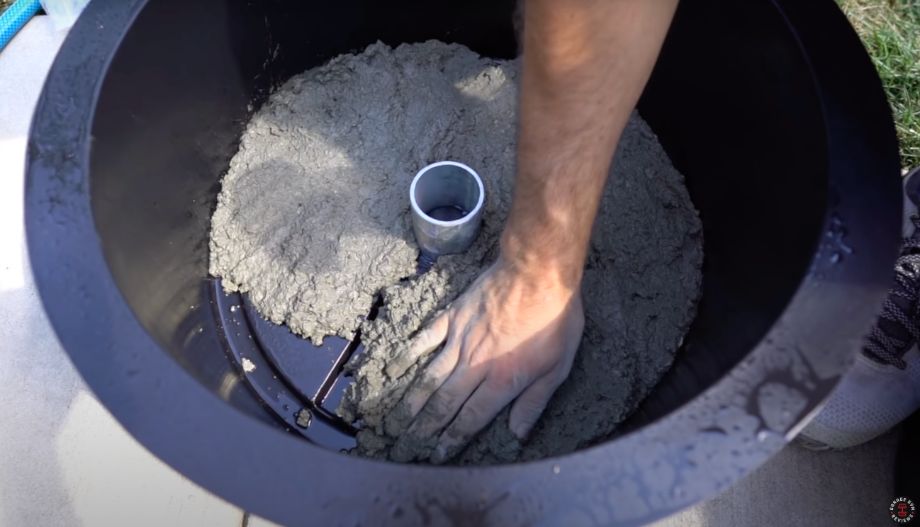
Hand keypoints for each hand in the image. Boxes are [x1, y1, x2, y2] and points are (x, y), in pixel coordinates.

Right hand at [389, 257, 583, 462]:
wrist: (537, 272)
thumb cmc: (555, 318)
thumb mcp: (559, 366)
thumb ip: (534, 401)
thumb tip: (518, 433)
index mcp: (501, 381)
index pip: (470, 419)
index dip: (453, 439)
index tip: (438, 453)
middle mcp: (474, 364)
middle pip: (445, 403)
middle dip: (427, 427)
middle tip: (411, 443)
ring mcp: (460, 339)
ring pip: (430, 376)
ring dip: (413, 400)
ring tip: (399, 418)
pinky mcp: (453, 317)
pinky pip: (425, 338)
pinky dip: (409, 354)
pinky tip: (396, 367)